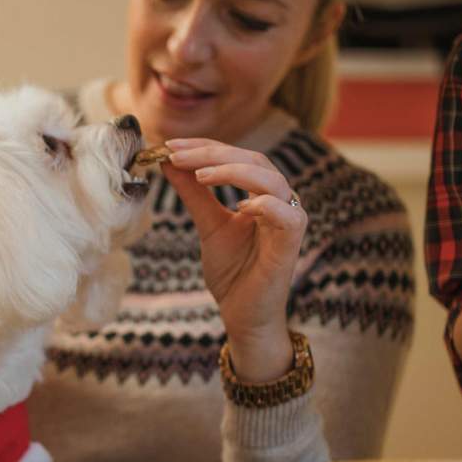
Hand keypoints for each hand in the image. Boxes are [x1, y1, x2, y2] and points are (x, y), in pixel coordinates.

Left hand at [161, 138, 306, 381]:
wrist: (243, 315)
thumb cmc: (232, 271)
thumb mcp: (207, 224)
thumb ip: (193, 193)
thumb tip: (170, 162)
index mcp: (261, 193)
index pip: (236, 156)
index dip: (204, 147)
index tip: (170, 146)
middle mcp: (280, 201)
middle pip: (254, 160)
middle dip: (213, 154)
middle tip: (177, 154)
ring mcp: (289, 221)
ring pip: (271, 180)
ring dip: (234, 171)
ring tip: (200, 175)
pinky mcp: (292, 244)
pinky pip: (287, 215)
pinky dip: (264, 204)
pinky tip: (238, 205)